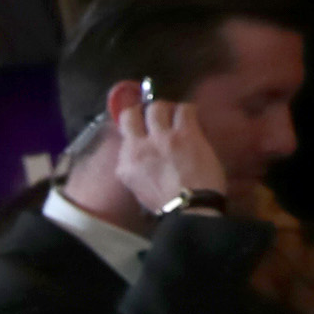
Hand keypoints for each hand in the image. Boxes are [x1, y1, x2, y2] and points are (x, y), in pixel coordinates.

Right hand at [105, 81, 226, 220]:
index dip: (132, 125)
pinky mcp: (185, 133)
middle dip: (143, 112)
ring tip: (174, 116)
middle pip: (133, 114)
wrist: (188, 207)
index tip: (139, 125)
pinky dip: (187, 110)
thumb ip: (133, 168)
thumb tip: (138, 155)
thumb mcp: (136, 187)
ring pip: (158, 107)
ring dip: (166, 109)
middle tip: (155, 116)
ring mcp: (162, 137)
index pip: (122, 134)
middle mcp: (138, 146)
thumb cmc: (164, 203)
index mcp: (125, 164)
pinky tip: (191, 117)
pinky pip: (184, 109)